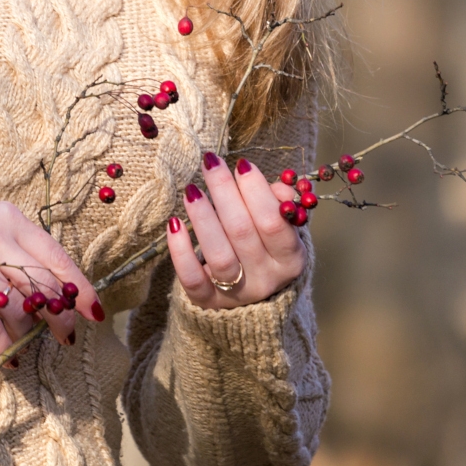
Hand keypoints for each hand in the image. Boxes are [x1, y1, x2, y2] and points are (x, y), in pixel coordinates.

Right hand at [0, 203, 102, 357]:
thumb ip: (20, 251)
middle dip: (60, 317)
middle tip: (66, 337)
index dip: (80, 288)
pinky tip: (10, 358)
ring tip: (28, 344)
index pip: (56, 256)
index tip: (95, 311)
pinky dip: (4, 346)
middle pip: (43, 285)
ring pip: (20, 307)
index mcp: (9, 218)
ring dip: (29, 333)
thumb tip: (60, 290)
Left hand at [167, 153, 305, 309]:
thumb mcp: (283, 230)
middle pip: (242, 232)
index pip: (274, 222)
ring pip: (219, 255)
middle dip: (224, 192)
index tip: (241, 164)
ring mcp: (237, 294)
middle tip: (210, 162)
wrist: (252, 302)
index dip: (257, 192)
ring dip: (203, 217)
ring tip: (191, 189)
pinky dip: (181, 252)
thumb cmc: (266, 250)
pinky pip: (193, 279)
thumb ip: (281, 204)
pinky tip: (174, 224)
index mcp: (290, 259)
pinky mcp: (207, 302)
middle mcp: (266, 279)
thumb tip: (278, 186)